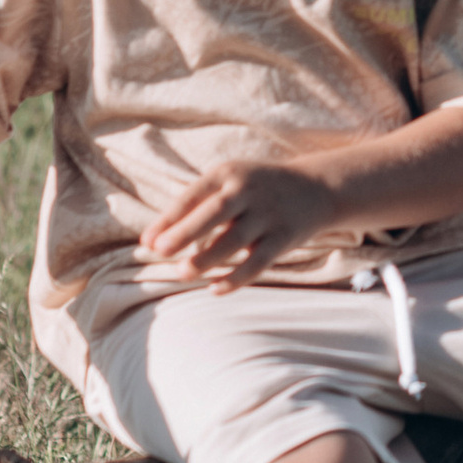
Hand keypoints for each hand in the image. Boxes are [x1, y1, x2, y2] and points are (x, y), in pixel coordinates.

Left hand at [144, 154, 345, 289]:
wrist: (315, 187)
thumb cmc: (255, 188)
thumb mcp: (227, 184)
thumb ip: (191, 208)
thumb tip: (149, 242)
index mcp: (228, 174)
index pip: (193, 195)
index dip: (169, 219)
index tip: (148, 243)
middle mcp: (249, 190)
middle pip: (216, 212)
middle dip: (186, 231)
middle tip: (160, 252)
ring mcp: (269, 214)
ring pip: (236, 239)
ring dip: (208, 257)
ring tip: (182, 273)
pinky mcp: (285, 237)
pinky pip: (258, 261)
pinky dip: (236, 278)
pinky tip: (214, 289)